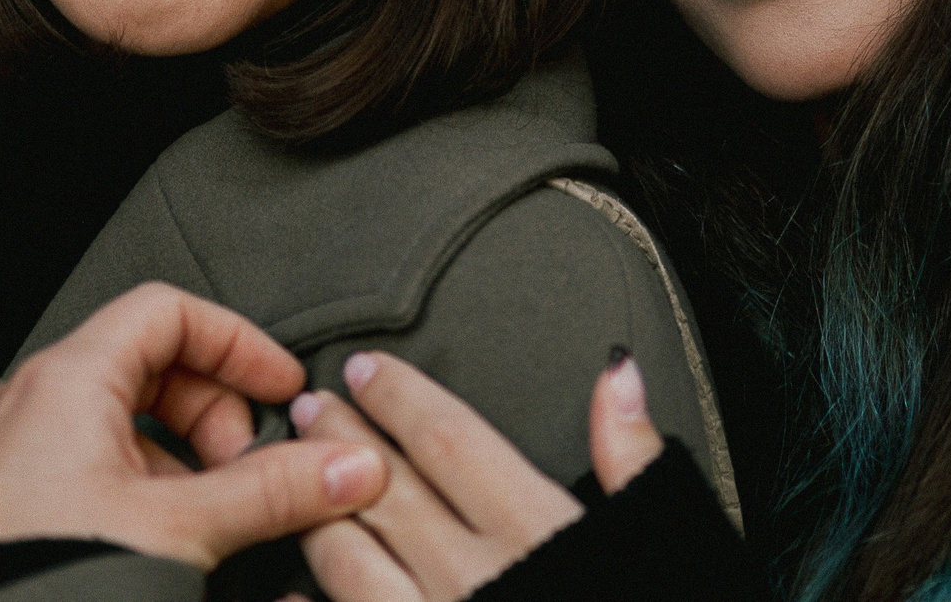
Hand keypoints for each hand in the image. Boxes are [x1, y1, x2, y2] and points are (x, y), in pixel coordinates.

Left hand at [0, 282, 386, 569]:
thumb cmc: (37, 584)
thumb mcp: (179, 532)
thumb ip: (272, 493)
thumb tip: (346, 466)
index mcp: (66, 381)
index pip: (169, 311)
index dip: (238, 343)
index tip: (283, 389)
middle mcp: (28, 406)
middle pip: (149, 367)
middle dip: (215, 414)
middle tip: (252, 470)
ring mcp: (10, 459)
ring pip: (120, 427)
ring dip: (182, 463)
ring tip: (213, 521)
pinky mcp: (2, 511)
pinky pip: (87, 472)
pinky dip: (141, 494)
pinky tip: (165, 551)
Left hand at [291, 348, 667, 601]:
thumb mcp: (661, 539)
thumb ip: (630, 456)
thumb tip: (616, 376)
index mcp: (535, 532)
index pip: (449, 439)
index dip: (401, 397)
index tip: (366, 371)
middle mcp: (474, 579)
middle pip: (386, 487)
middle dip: (338, 436)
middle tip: (307, 402)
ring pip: (347, 560)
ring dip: (315, 511)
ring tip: (293, 476)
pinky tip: (289, 597)